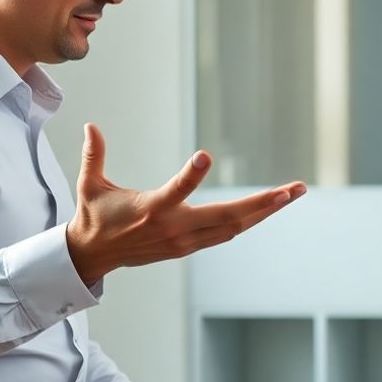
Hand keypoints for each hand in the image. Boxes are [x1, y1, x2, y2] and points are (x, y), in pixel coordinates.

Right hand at [66, 123, 306, 283]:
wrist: (93, 256)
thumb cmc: (94, 216)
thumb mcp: (91, 185)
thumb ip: (94, 155)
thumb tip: (90, 125)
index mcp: (152, 209)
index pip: (177, 191)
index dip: (191, 175)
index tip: (206, 156)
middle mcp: (174, 228)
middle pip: (226, 217)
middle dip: (262, 203)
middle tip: (291, 190)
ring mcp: (185, 241)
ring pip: (234, 227)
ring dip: (264, 211)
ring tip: (291, 194)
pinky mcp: (189, 247)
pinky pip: (226, 233)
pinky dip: (249, 220)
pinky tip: (269, 207)